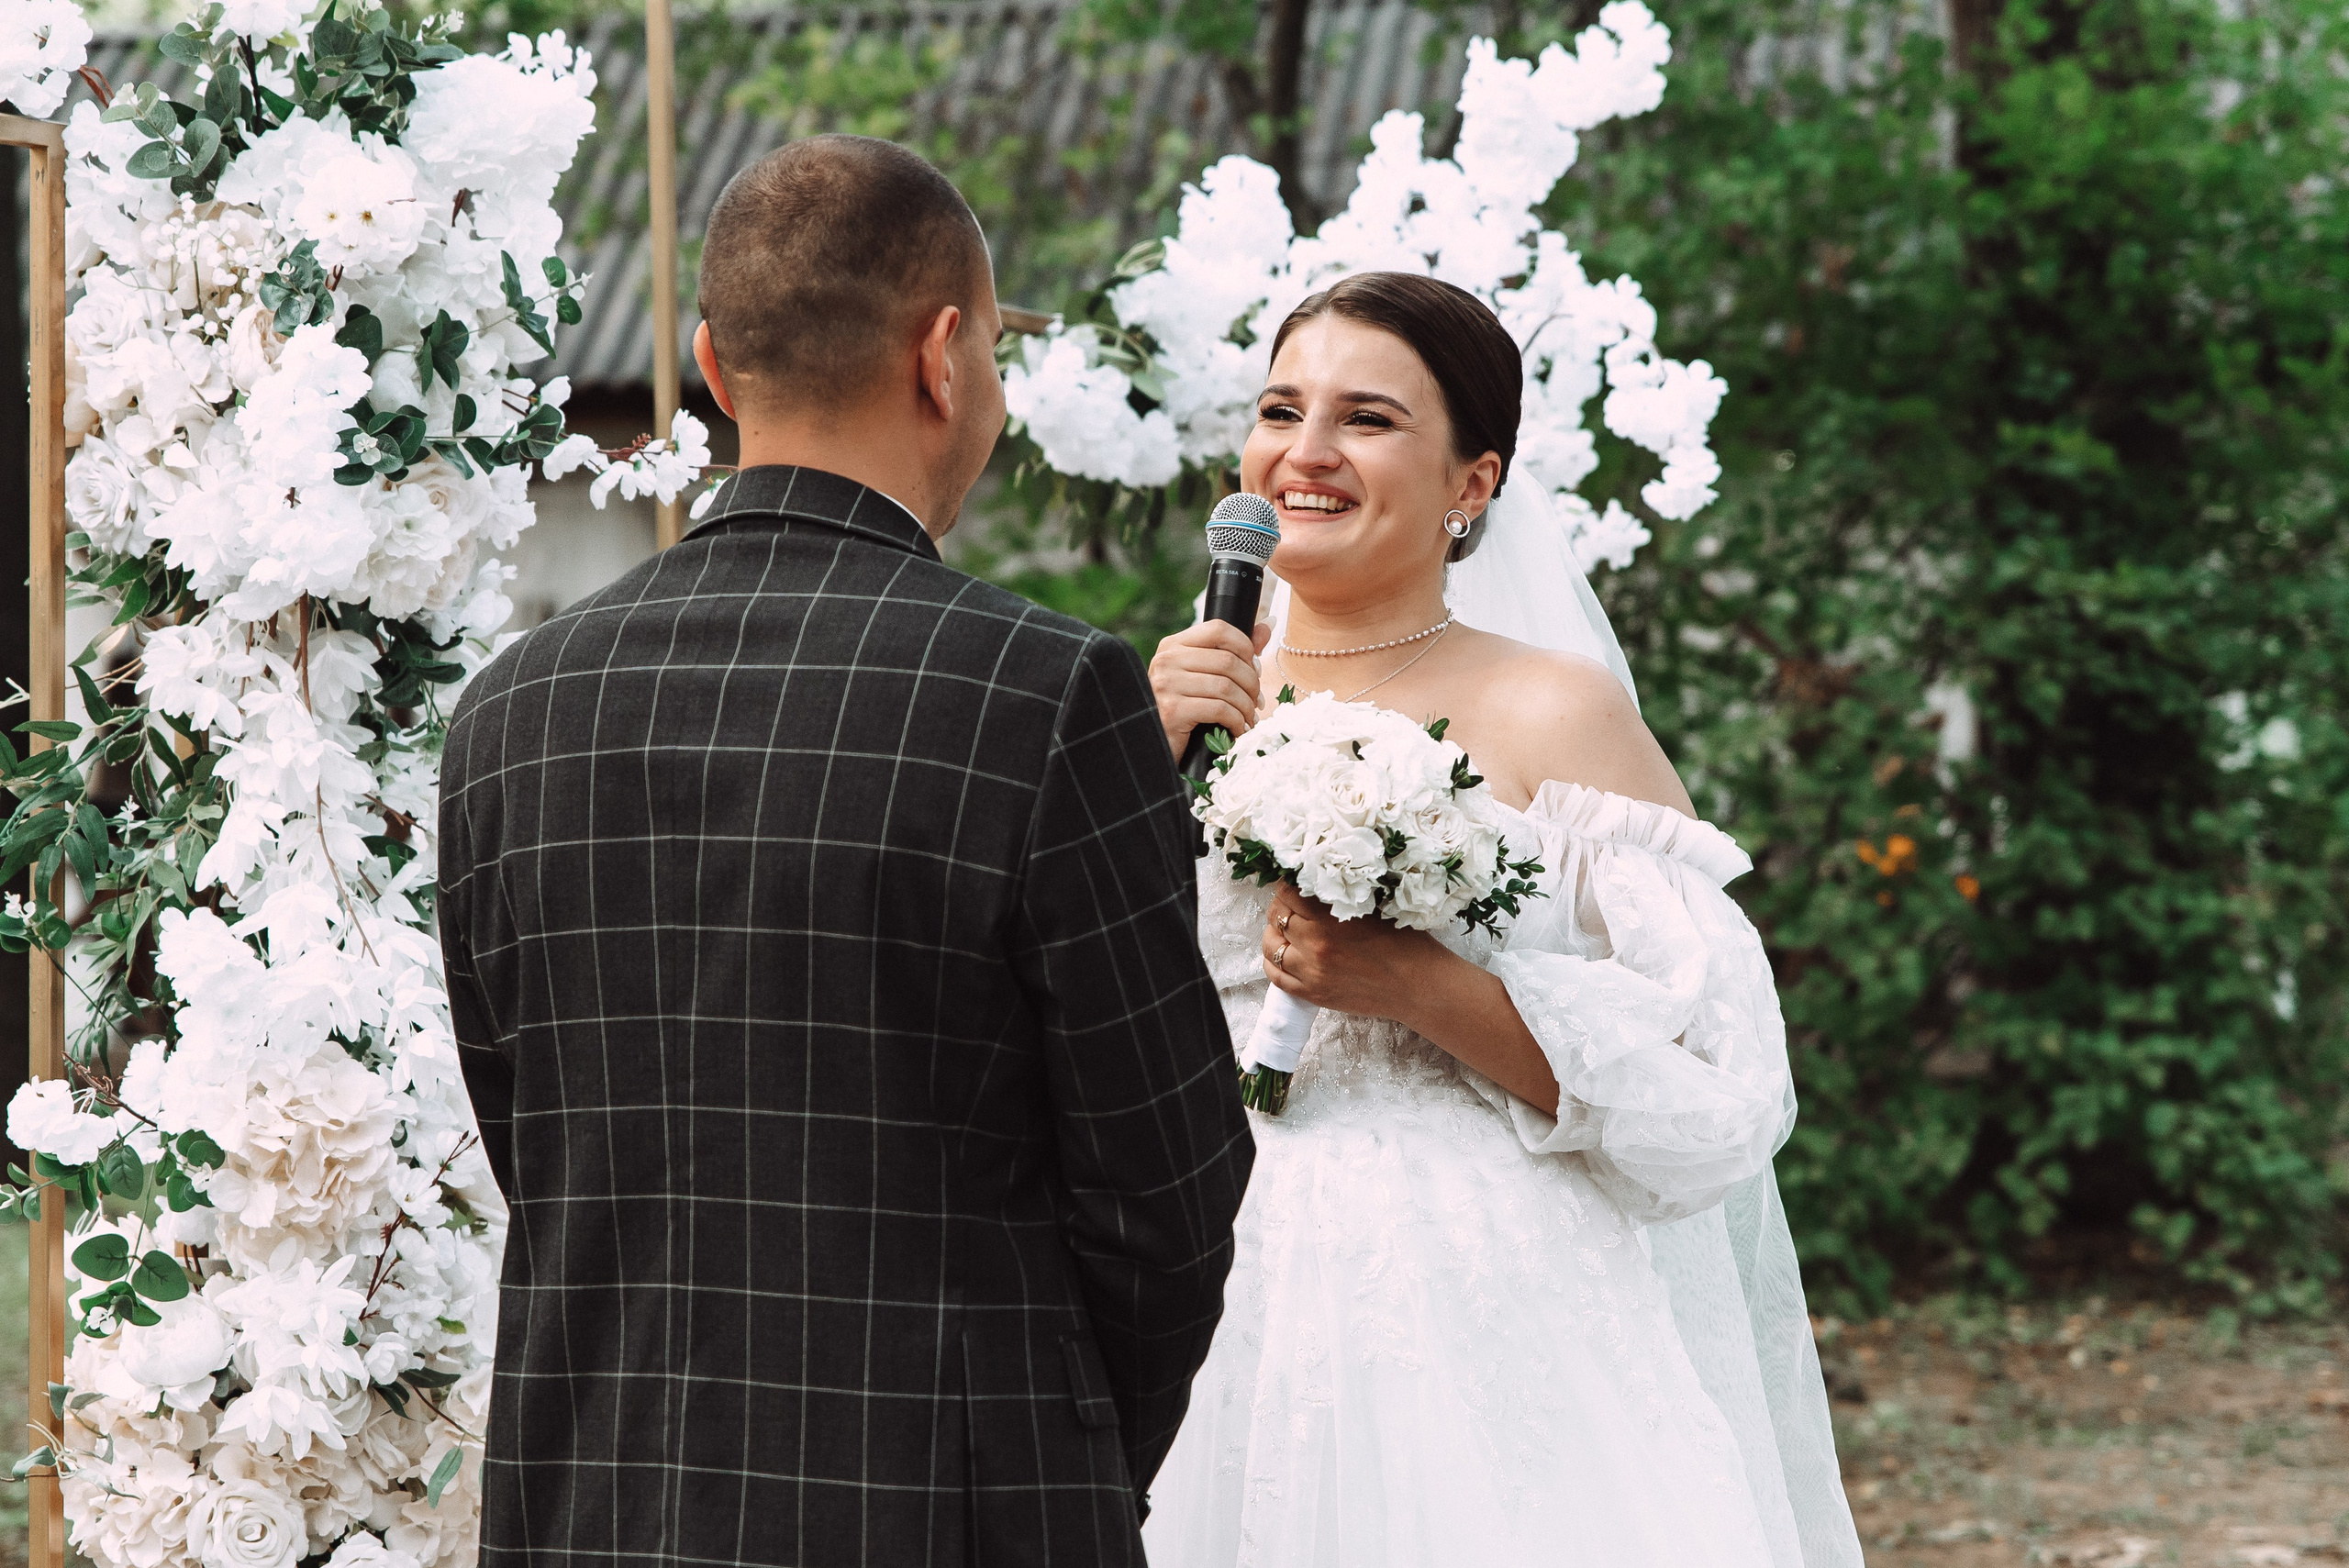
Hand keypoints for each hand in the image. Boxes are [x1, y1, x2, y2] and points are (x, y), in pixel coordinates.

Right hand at [1149, 620, 1271, 758]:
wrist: (1155, 748)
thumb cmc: (1183, 710)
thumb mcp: (1203, 676)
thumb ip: (1233, 651)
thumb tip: (1268, 625)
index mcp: (1173, 645)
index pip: (1218, 629)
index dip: (1245, 647)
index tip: (1254, 669)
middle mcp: (1166, 660)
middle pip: (1227, 660)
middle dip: (1251, 683)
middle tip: (1256, 701)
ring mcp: (1166, 684)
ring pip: (1226, 686)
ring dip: (1246, 706)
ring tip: (1249, 718)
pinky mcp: (1172, 711)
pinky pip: (1219, 709)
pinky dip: (1237, 721)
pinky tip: (1239, 730)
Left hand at [1260, 882, 1449, 1028]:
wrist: (1419, 986)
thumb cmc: (1406, 944)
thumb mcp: (1375, 907)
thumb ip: (1342, 897)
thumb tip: (1316, 882)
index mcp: (1330, 917)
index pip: (1288, 892)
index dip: (1288, 886)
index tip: (1294, 886)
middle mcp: (1315, 944)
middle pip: (1276, 916)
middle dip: (1280, 908)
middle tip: (1290, 907)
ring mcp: (1311, 972)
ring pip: (1271, 947)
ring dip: (1274, 935)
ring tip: (1284, 932)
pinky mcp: (1313, 994)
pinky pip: (1277, 978)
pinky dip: (1274, 964)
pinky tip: (1284, 956)